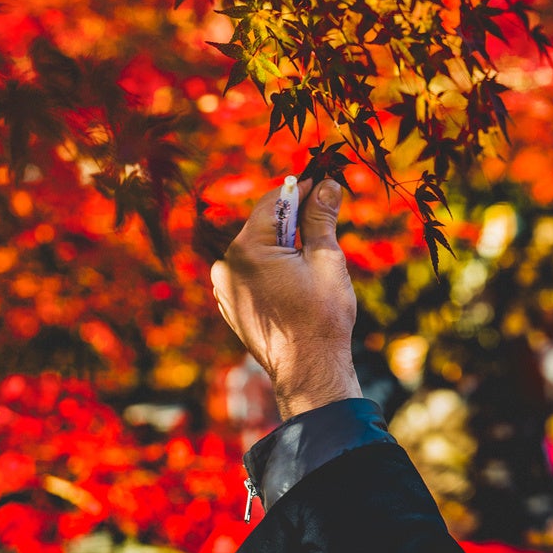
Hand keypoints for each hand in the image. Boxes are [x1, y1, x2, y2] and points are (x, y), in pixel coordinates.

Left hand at [212, 178, 362, 419]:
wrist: (308, 370)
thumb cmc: (320, 317)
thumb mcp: (326, 259)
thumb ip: (321, 218)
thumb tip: (327, 185)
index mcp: (248, 249)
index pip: (273, 202)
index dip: (301, 189)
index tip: (324, 183)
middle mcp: (227, 265)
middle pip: (264, 224)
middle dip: (295, 218)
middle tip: (326, 216)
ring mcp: (225, 287)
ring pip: (258, 249)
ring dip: (285, 244)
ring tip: (314, 256)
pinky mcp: (231, 304)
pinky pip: (252, 272)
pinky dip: (273, 266)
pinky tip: (297, 280)